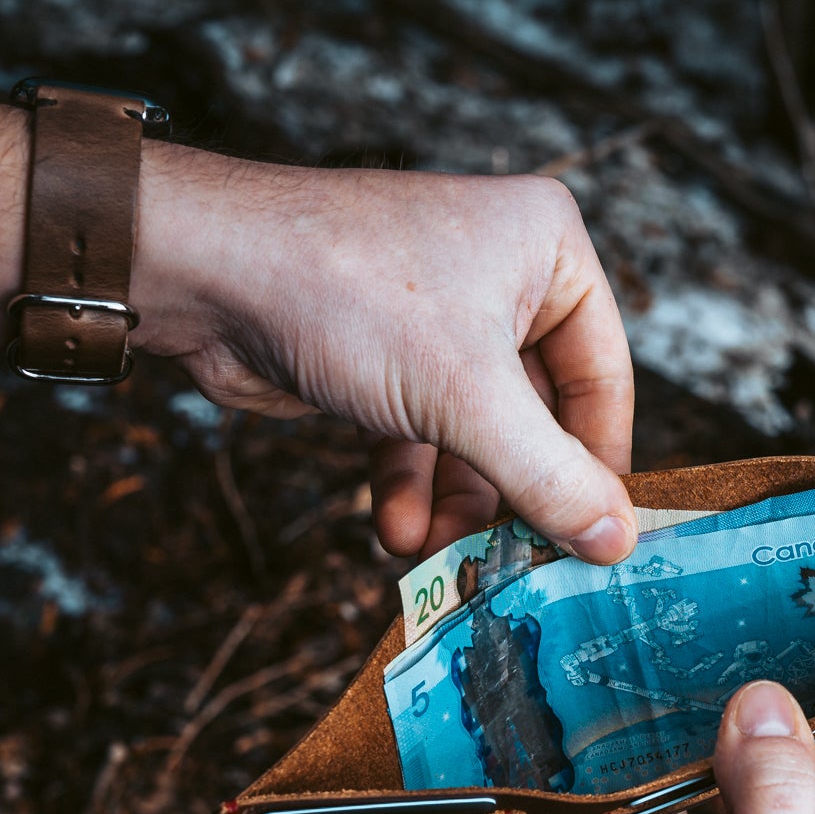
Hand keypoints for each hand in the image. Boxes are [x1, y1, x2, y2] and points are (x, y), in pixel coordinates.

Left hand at [131, 146, 636, 562]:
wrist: (196, 271)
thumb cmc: (343, 293)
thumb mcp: (467, 398)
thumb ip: (550, 478)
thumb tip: (618, 542)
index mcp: (548, 250)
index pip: (605, 377)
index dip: (600, 465)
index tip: (595, 538)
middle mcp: (502, 276)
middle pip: (540, 416)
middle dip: (514, 495)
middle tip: (518, 562)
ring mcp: (440, 319)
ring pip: (477, 436)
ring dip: (459, 506)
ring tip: (445, 561)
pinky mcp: (386, 357)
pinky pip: (423, 436)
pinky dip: (412, 488)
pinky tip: (397, 535)